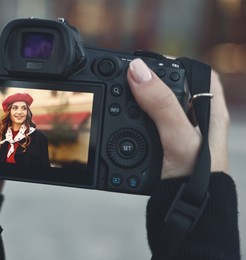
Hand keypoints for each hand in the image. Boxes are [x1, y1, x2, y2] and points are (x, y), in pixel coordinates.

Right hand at [127, 58, 228, 178]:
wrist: (186, 214)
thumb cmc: (196, 180)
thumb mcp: (179, 137)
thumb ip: (161, 105)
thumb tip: (138, 71)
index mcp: (211, 112)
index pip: (199, 74)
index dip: (176, 65)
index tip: (149, 64)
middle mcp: (197, 120)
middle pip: (174, 89)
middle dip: (151, 83)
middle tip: (128, 80)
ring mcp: (180, 135)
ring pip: (158, 107)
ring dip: (140, 103)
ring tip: (122, 97)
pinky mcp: (165, 147)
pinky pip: (148, 125)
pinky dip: (135, 121)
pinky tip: (125, 122)